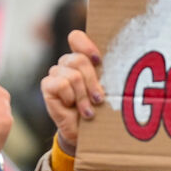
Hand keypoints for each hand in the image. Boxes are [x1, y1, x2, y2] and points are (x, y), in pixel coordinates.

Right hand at [40, 30, 104, 153]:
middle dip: (92, 81)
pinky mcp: (47, 86)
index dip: (86, 45)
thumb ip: (106, 73)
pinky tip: (72, 107)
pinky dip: (70, 98)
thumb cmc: (98, 108)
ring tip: (88, 110)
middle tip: (99, 98)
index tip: (99, 60)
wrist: (83, 133)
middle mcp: (66, 63)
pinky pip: (60, 84)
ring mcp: (55, 73)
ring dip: (83, 96)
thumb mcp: (105, 88)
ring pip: (73, 75)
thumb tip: (122, 64)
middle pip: (79, 59)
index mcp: (81, 58)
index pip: (76, 38)